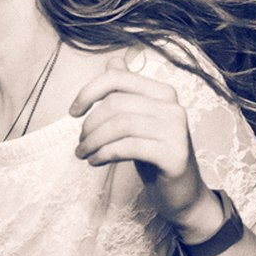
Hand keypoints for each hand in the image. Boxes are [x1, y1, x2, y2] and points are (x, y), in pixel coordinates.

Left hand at [71, 66, 216, 240]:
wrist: (182, 194)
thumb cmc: (155, 155)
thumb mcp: (139, 120)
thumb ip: (128, 91)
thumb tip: (114, 61)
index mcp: (163, 92)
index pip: (118, 78)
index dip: (88, 92)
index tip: (73, 112)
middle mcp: (173, 107)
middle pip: (116, 103)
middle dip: (90, 123)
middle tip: (80, 142)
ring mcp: (176, 130)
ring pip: (120, 125)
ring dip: (94, 141)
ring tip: (84, 154)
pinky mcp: (174, 155)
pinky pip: (129, 147)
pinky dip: (105, 153)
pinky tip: (96, 162)